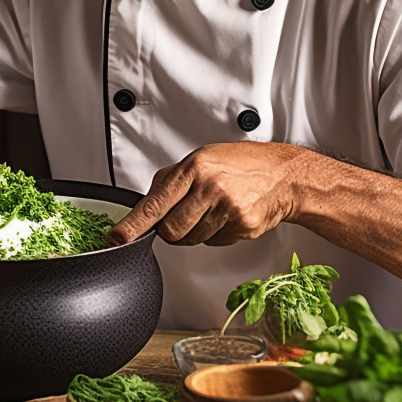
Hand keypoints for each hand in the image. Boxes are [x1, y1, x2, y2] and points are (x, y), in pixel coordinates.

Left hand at [109, 142, 301, 246]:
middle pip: (170, 231)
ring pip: (190, 239)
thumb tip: (146, 203)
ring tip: (213, 209)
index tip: (117, 237)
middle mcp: (209, 187)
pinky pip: (213, 242)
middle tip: (187, 213)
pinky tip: (228, 215)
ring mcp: (227, 208)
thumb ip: (171, 180)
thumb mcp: (202, 159)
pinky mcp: (241, 226)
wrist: (283, 175)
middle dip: (172, 229)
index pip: (154, 204)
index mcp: (194, 168)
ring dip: (196, 231)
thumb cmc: (242, 165)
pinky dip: (217, 233)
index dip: (133, 225)